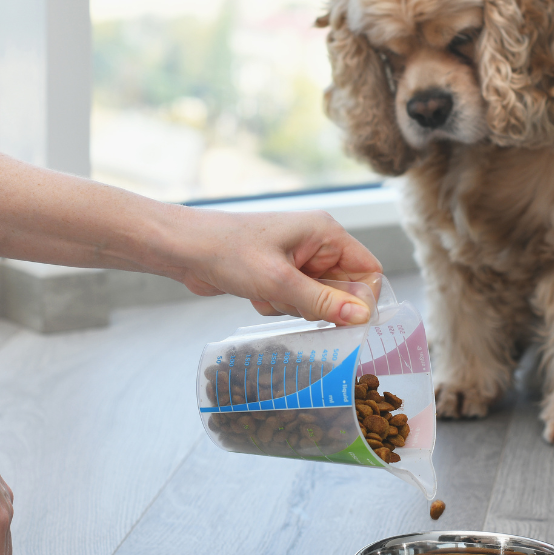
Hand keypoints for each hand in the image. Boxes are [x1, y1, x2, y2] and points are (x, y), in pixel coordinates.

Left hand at [164, 207, 382, 324]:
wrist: (184, 249)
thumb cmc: (228, 252)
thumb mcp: (279, 282)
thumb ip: (323, 302)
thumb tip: (363, 317)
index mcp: (325, 233)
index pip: (369, 270)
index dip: (362, 299)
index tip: (345, 321)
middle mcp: (316, 243)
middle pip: (344, 288)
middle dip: (319, 305)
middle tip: (292, 302)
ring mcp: (298, 259)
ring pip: (318, 300)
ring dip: (294, 307)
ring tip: (267, 293)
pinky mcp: (280, 273)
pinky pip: (295, 301)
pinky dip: (278, 305)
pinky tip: (255, 294)